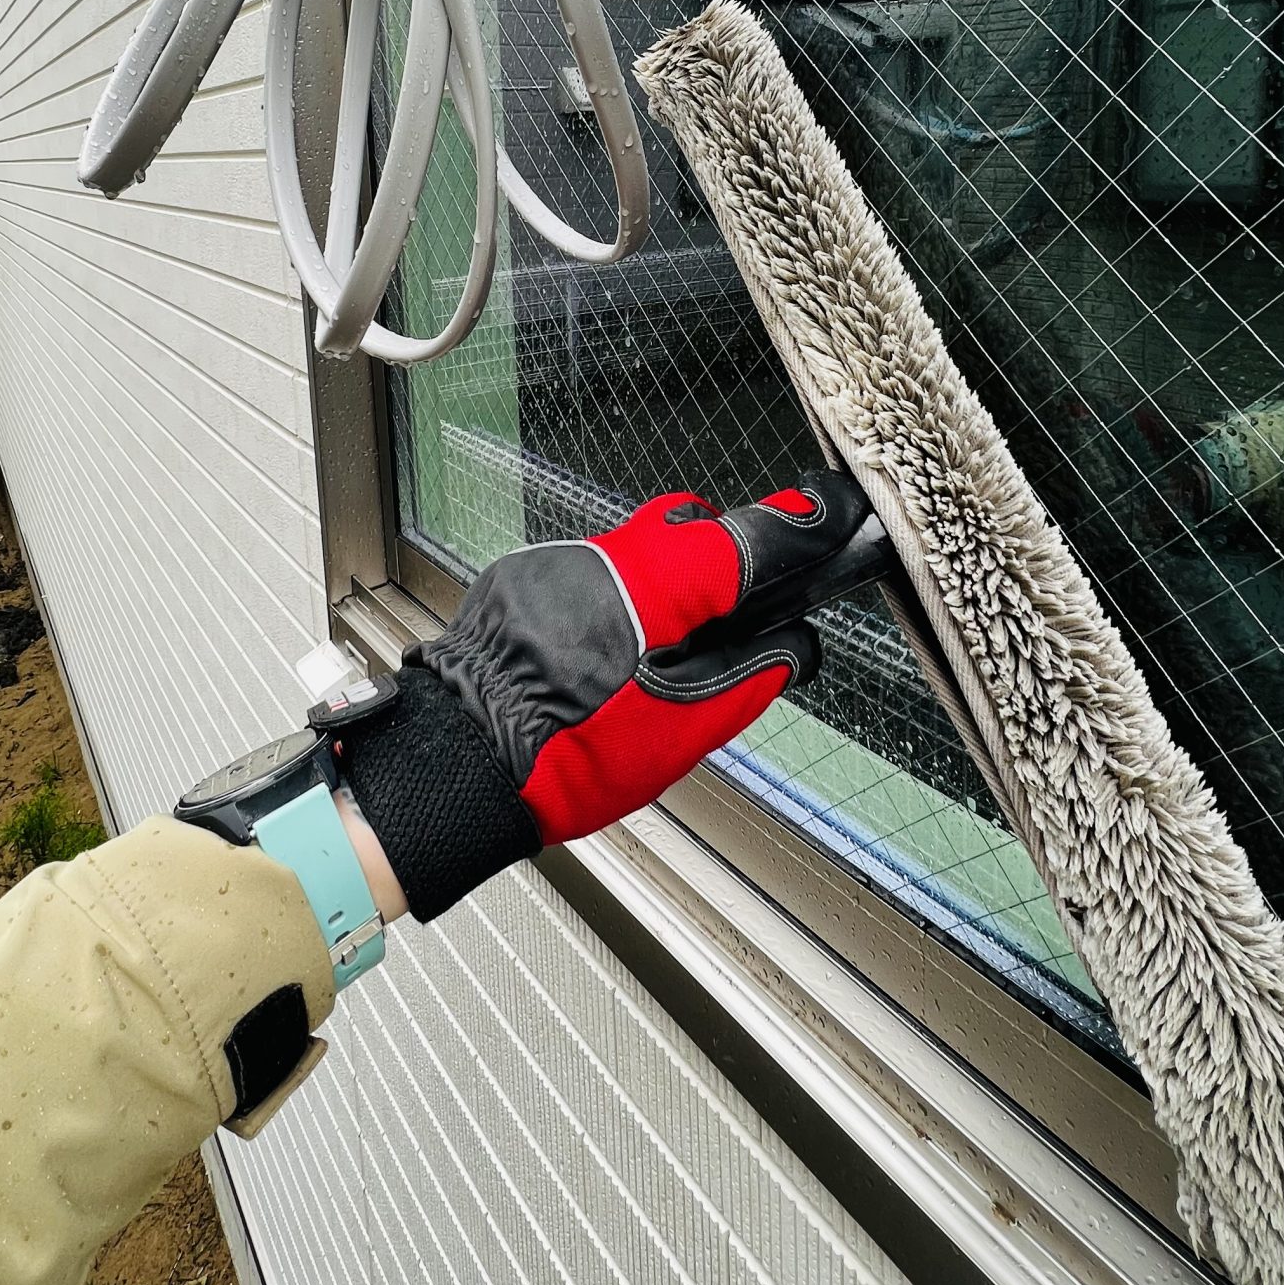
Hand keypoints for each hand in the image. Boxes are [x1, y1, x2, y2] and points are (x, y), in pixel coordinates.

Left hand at [337, 470, 870, 918]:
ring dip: (668, 587)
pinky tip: (613, 656)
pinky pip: (595, 572)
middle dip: (726, 560)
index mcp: (656, 587)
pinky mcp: (527, 577)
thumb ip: (747, 679)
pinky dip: (618, 602)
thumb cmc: (564, 758)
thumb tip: (791, 649)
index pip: (746, 536)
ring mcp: (562, 562)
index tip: (824, 519)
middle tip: (744, 614)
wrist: (459, 764)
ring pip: (641, 549)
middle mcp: (608, 556)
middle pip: (692, 529)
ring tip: (667, 654)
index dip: (794, 529)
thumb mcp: (681, 735)